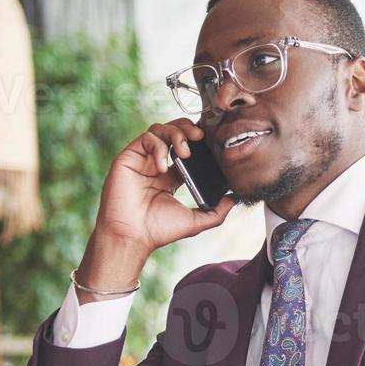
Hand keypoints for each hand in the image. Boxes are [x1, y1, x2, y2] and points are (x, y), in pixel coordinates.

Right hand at [99, 118, 235, 250]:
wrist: (133, 236)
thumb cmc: (159, 230)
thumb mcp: (196, 221)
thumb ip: (217, 211)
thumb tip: (235, 199)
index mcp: (171, 176)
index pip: (186, 148)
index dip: (198, 141)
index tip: (213, 143)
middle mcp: (155, 164)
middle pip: (173, 132)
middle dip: (188, 129)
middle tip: (201, 137)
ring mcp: (142, 160)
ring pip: (159, 129)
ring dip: (175, 134)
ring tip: (185, 151)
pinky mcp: (128, 158)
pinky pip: (146, 139)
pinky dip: (158, 147)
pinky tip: (162, 166)